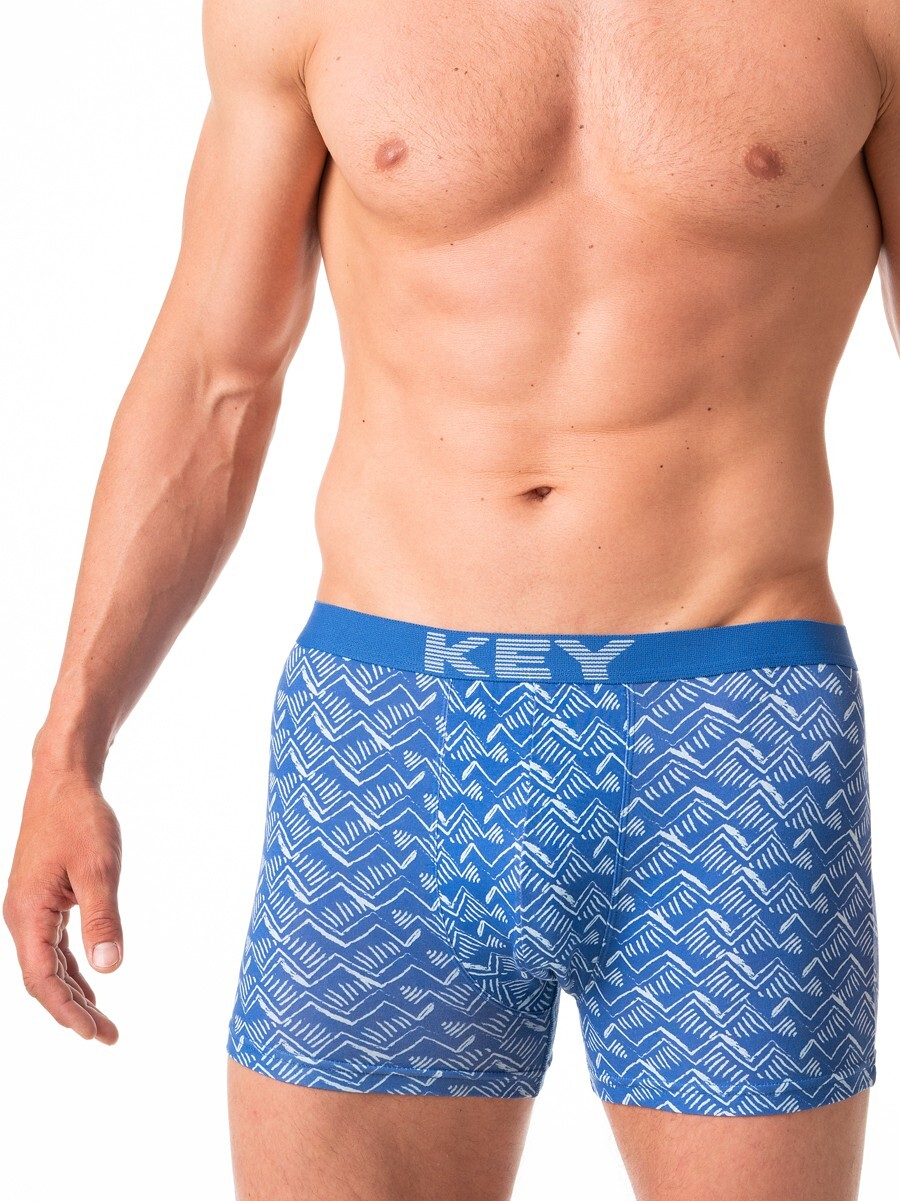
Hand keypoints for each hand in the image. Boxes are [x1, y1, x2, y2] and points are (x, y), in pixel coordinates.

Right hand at [3, 767, 122, 1042]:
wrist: (64, 781)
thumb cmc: (80, 819)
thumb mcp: (99, 868)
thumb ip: (102, 918)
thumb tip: (109, 968)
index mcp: (28, 912)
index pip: (41, 979)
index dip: (66, 1011)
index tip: (93, 1033)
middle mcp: (22, 915)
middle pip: (43, 979)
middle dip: (73, 1010)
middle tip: (108, 1036)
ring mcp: (31, 907)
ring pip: (48, 964)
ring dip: (74, 992)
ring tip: (102, 1021)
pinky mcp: (44, 898)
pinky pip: (54, 945)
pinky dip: (71, 966)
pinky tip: (91, 982)